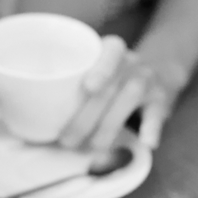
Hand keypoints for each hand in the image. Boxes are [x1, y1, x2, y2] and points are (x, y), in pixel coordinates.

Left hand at [58, 36, 181, 156]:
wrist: (160, 68)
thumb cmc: (114, 72)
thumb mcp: (98, 65)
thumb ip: (73, 82)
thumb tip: (35, 116)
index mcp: (111, 50)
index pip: (109, 53)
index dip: (100, 69)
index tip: (89, 87)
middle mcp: (130, 62)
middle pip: (110, 88)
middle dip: (87, 117)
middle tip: (67, 141)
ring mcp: (147, 80)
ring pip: (130, 99)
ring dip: (109, 126)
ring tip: (92, 148)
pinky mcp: (161, 101)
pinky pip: (157, 114)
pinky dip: (152, 128)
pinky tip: (146, 142)